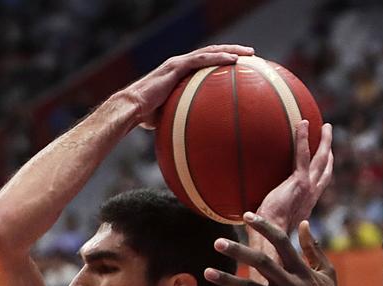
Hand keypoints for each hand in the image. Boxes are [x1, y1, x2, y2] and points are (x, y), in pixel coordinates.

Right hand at [121, 44, 254, 128]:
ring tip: (249, 53)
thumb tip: (193, 138)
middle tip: (251, 55)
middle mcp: (179, 64)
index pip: (204, 63)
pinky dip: (218, 58)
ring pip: (210, 51)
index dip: (221, 61)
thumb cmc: (145, 117)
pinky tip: (234, 60)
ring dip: (231, 50)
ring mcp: (178, 64)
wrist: (131, 109)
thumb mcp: (169, 117)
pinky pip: (202, 60)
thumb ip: (181, 119)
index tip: (240, 65)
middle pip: (211, 53)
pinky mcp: (176, 66)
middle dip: (232, 51)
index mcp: (179, 74)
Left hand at [206, 215, 349, 285]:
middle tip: (217, 241)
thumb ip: (314, 248)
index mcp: (302, 270)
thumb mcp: (327, 273)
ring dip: (228, 280)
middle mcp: (291, 284)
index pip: (281, 242)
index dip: (264, 227)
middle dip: (239, 251)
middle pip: (261, 263)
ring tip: (206, 272)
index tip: (246, 216)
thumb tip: (303, 223)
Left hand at [256, 120, 333, 230]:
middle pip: (325, 170)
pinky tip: (302, 123)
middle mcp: (311, 196)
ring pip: (321, 159)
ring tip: (325, 125)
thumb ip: (267, 214)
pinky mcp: (299, 182)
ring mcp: (308, 188)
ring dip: (324, 141)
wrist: (269, 239)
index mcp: (306, 205)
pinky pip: (303, 155)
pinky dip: (303, 138)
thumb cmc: (266, 235)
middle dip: (329, 153)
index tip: (326, 162)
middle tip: (329, 137)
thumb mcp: (271, 221)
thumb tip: (248, 213)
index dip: (324, 172)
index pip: (319, 185)